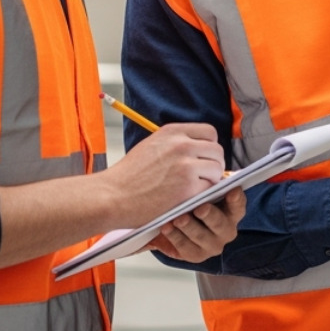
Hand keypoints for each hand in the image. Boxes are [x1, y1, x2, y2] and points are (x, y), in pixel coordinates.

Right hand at [100, 122, 224, 227]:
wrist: (111, 196)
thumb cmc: (128, 176)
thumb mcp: (152, 146)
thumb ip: (175, 144)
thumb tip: (199, 149)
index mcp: (172, 132)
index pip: (209, 132)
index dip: (209, 146)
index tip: (203, 158)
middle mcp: (182, 145)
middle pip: (217, 150)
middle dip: (213, 164)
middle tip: (202, 177)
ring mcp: (186, 165)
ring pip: (217, 169)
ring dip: (210, 180)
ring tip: (194, 189)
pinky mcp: (188, 188)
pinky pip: (210, 188)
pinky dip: (203, 195)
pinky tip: (189, 198)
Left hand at [146, 187, 245, 261]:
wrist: (174, 222)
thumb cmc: (192, 202)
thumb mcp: (201, 191)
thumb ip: (207, 184)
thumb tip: (209, 173)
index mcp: (232, 212)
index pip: (239, 204)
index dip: (236, 198)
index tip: (232, 190)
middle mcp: (226, 230)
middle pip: (220, 223)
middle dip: (210, 215)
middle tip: (199, 208)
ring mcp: (212, 245)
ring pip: (202, 237)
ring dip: (189, 227)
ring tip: (178, 219)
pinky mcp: (196, 255)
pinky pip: (185, 248)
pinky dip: (175, 237)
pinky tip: (166, 227)